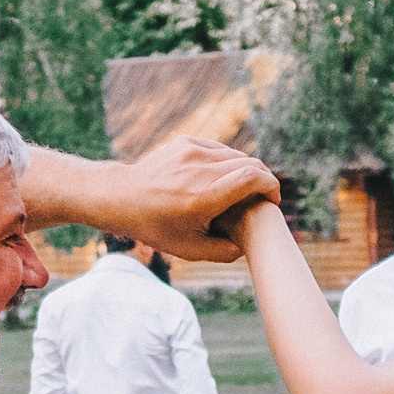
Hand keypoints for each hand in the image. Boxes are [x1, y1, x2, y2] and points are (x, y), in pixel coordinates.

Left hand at [77, 137, 277, 263]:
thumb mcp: (190, 250)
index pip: (253, 177)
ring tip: (242, 191)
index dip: (271, 187)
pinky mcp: (186, 142)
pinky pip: (219, 149)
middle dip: (263, 180)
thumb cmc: (156, 227)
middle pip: (250, 163)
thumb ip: (225, 251)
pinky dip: (227, 163)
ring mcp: (192, 151)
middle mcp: (199, 168)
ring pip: (236, 155)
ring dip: (246, 171)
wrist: (121, 197)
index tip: (272, 201)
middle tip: (262, 199)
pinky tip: (221, 178)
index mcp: (203, 195)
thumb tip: (249, 245)